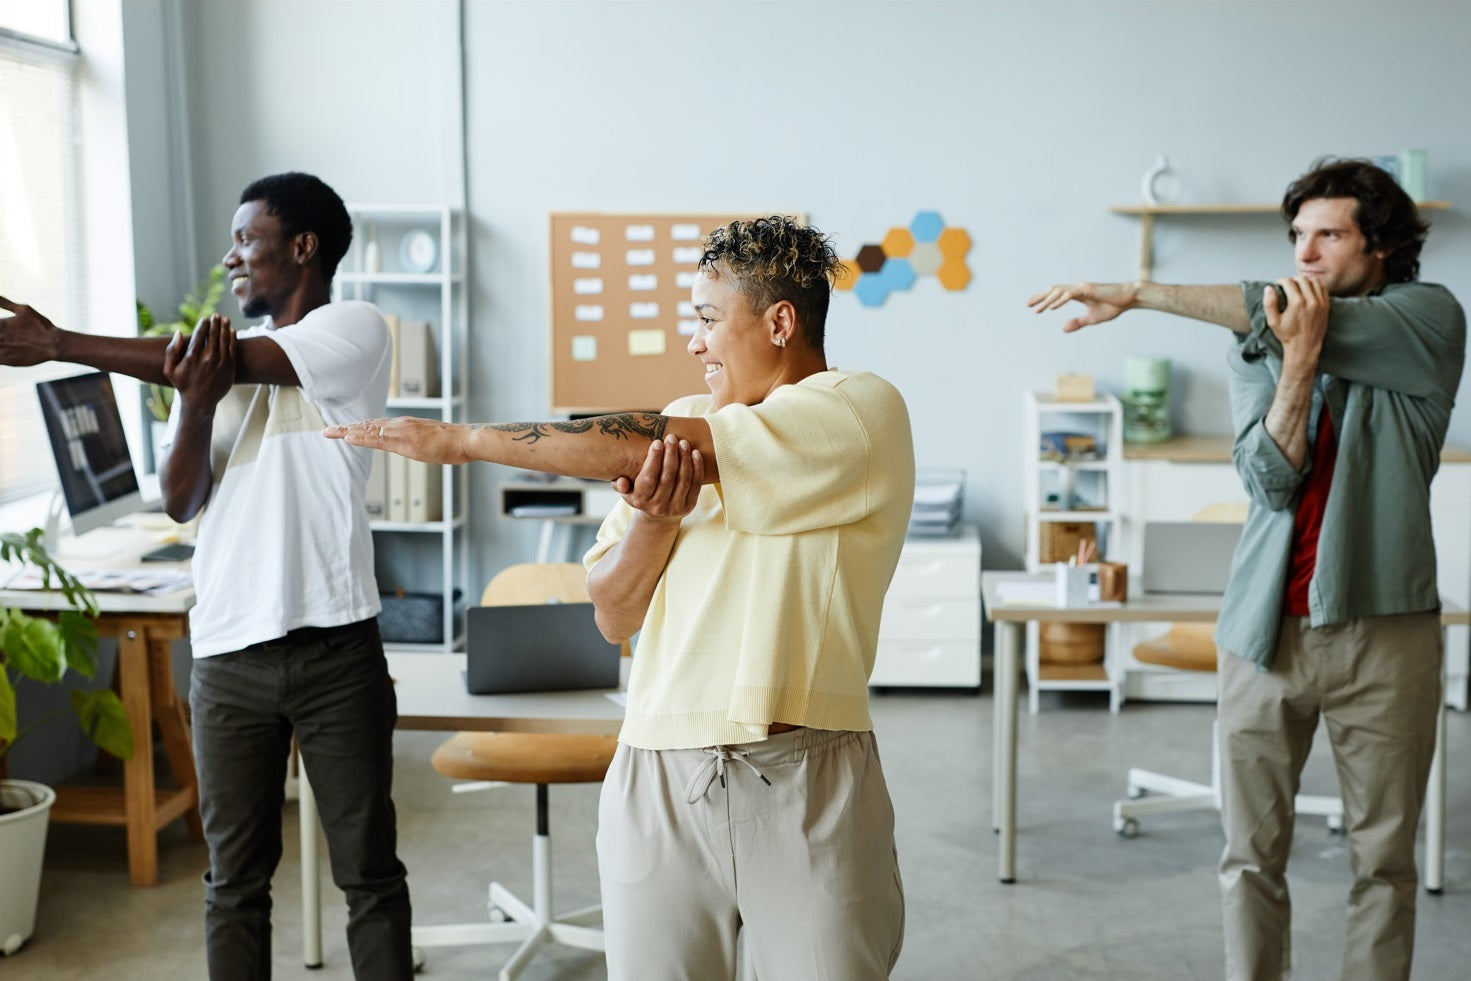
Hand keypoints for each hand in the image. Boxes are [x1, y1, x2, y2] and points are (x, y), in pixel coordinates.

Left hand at [0, 295, 62, 365]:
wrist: (53, 344)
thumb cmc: (40, 325)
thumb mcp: (23, 310)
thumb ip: (5, 303)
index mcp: (0, 325)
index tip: (1, 325)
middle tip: (6, 334)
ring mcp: (1, 351)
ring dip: (0, 344)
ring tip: (7, 340)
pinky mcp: (6, 361)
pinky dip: (0, 354)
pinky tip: (6, 349)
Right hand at [163, 315, 235, 412]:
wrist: (200, 402)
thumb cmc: (182, 385)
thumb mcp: (169, 369)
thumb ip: (171, 350)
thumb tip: (179, 332)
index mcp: (193, 356)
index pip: (200, 334)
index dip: (203, 324)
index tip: (205, 318)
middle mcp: (208, 358)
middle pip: (214, 335)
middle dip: (215, 323)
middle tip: (216, 315)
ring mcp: (221, 363)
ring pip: (225, 340)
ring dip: (225, 327)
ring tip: (225, 319)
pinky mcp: (230, 368)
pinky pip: (233, 349)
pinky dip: (233, 339)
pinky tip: (232, 331)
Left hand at [324, 415, 472, 463]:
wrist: (467, 439)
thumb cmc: (455, 442)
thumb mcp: (432, 441)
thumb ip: (420, 441)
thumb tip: (419, 445)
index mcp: (407, 425)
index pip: (377, 426)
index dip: (359, 428)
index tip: (344, 430)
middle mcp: (401, 425)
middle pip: (368, 426)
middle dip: (346, 428)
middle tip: (327, 430)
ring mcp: (402, 432)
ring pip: (368, 430)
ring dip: (347, 431)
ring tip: (329, 433)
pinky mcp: (405, 442)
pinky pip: (378, 440)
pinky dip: (361, 438)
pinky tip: (348, 438)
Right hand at [614, 435, 702, 523]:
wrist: (658, 517)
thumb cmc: (640, 495)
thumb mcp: (627, 492)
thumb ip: (620, 485)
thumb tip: (621, 481)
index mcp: (641, 500)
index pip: (648, 479)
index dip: (654, 460)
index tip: (657, 442)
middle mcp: (658, 506)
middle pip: (667, 478)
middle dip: (670, 455)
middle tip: (672, 437)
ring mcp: (675, 507)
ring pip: (683, 480)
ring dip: (684, 459)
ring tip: (683, 442)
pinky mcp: (689, 505)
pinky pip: (696, 484)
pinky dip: (697, 467)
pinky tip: (695, 453)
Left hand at [1026, 281, 1137, 331]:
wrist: (1128, 298)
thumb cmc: (1112, 306)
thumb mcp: (1092, 318)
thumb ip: (1077, 323)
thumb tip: (1062, 329)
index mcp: (1077, 294)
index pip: (1056, 294)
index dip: (1044, 299)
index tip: (1032, 306)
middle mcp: (1077, 288)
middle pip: (1054, 291)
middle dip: (1040, 297)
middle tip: (1027, 305)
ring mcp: (1082, 287)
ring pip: (1059, 292)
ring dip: (1047, 301)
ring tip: (1037, 310)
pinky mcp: (1088, 289)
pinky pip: (1070, 294)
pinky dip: (1060, 300)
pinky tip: (1052, 308)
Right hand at [1264, 275, 1327, 358]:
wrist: (1305, 347)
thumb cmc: (1288, 335)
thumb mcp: (1273, 322)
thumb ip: (1269, 304)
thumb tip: (1269, 288)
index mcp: (1296, 303)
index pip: (1289, 282)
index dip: (1281, 281)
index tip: (1278, 285)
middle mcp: (1310, 301)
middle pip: (1301, 279)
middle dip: (1292, 280)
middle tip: (1287, 286)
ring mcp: (1320, 302)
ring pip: (1313, 281)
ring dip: (1304, 281)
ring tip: (1298, 287)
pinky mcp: (1326, 305)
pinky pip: (1323, 287)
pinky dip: (1315, 285)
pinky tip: (1308, 290)